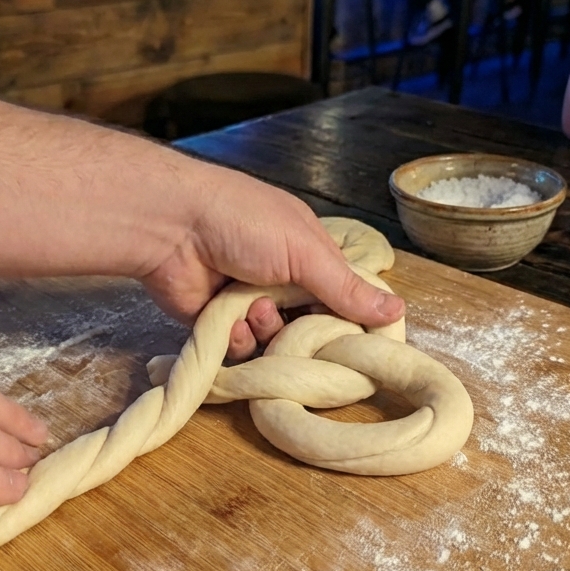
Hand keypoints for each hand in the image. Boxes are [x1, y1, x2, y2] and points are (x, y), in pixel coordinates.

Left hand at [139, 167, 403, 359]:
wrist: (172, 227)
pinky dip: (240, 338)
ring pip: (276, 339)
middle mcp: (281, 277)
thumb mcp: (305, 252)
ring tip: (255, 308)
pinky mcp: (219, 322)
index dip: (349, 318)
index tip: (357, 341)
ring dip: (269, 330)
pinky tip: (232, 320)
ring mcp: (249, 300)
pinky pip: (243, 348)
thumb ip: (347, 288)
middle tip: (299, 323)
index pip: (342, 294)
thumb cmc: (242, 223)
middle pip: (310, 323)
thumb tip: (397, 310)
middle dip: (306, 328)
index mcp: (307, 252)